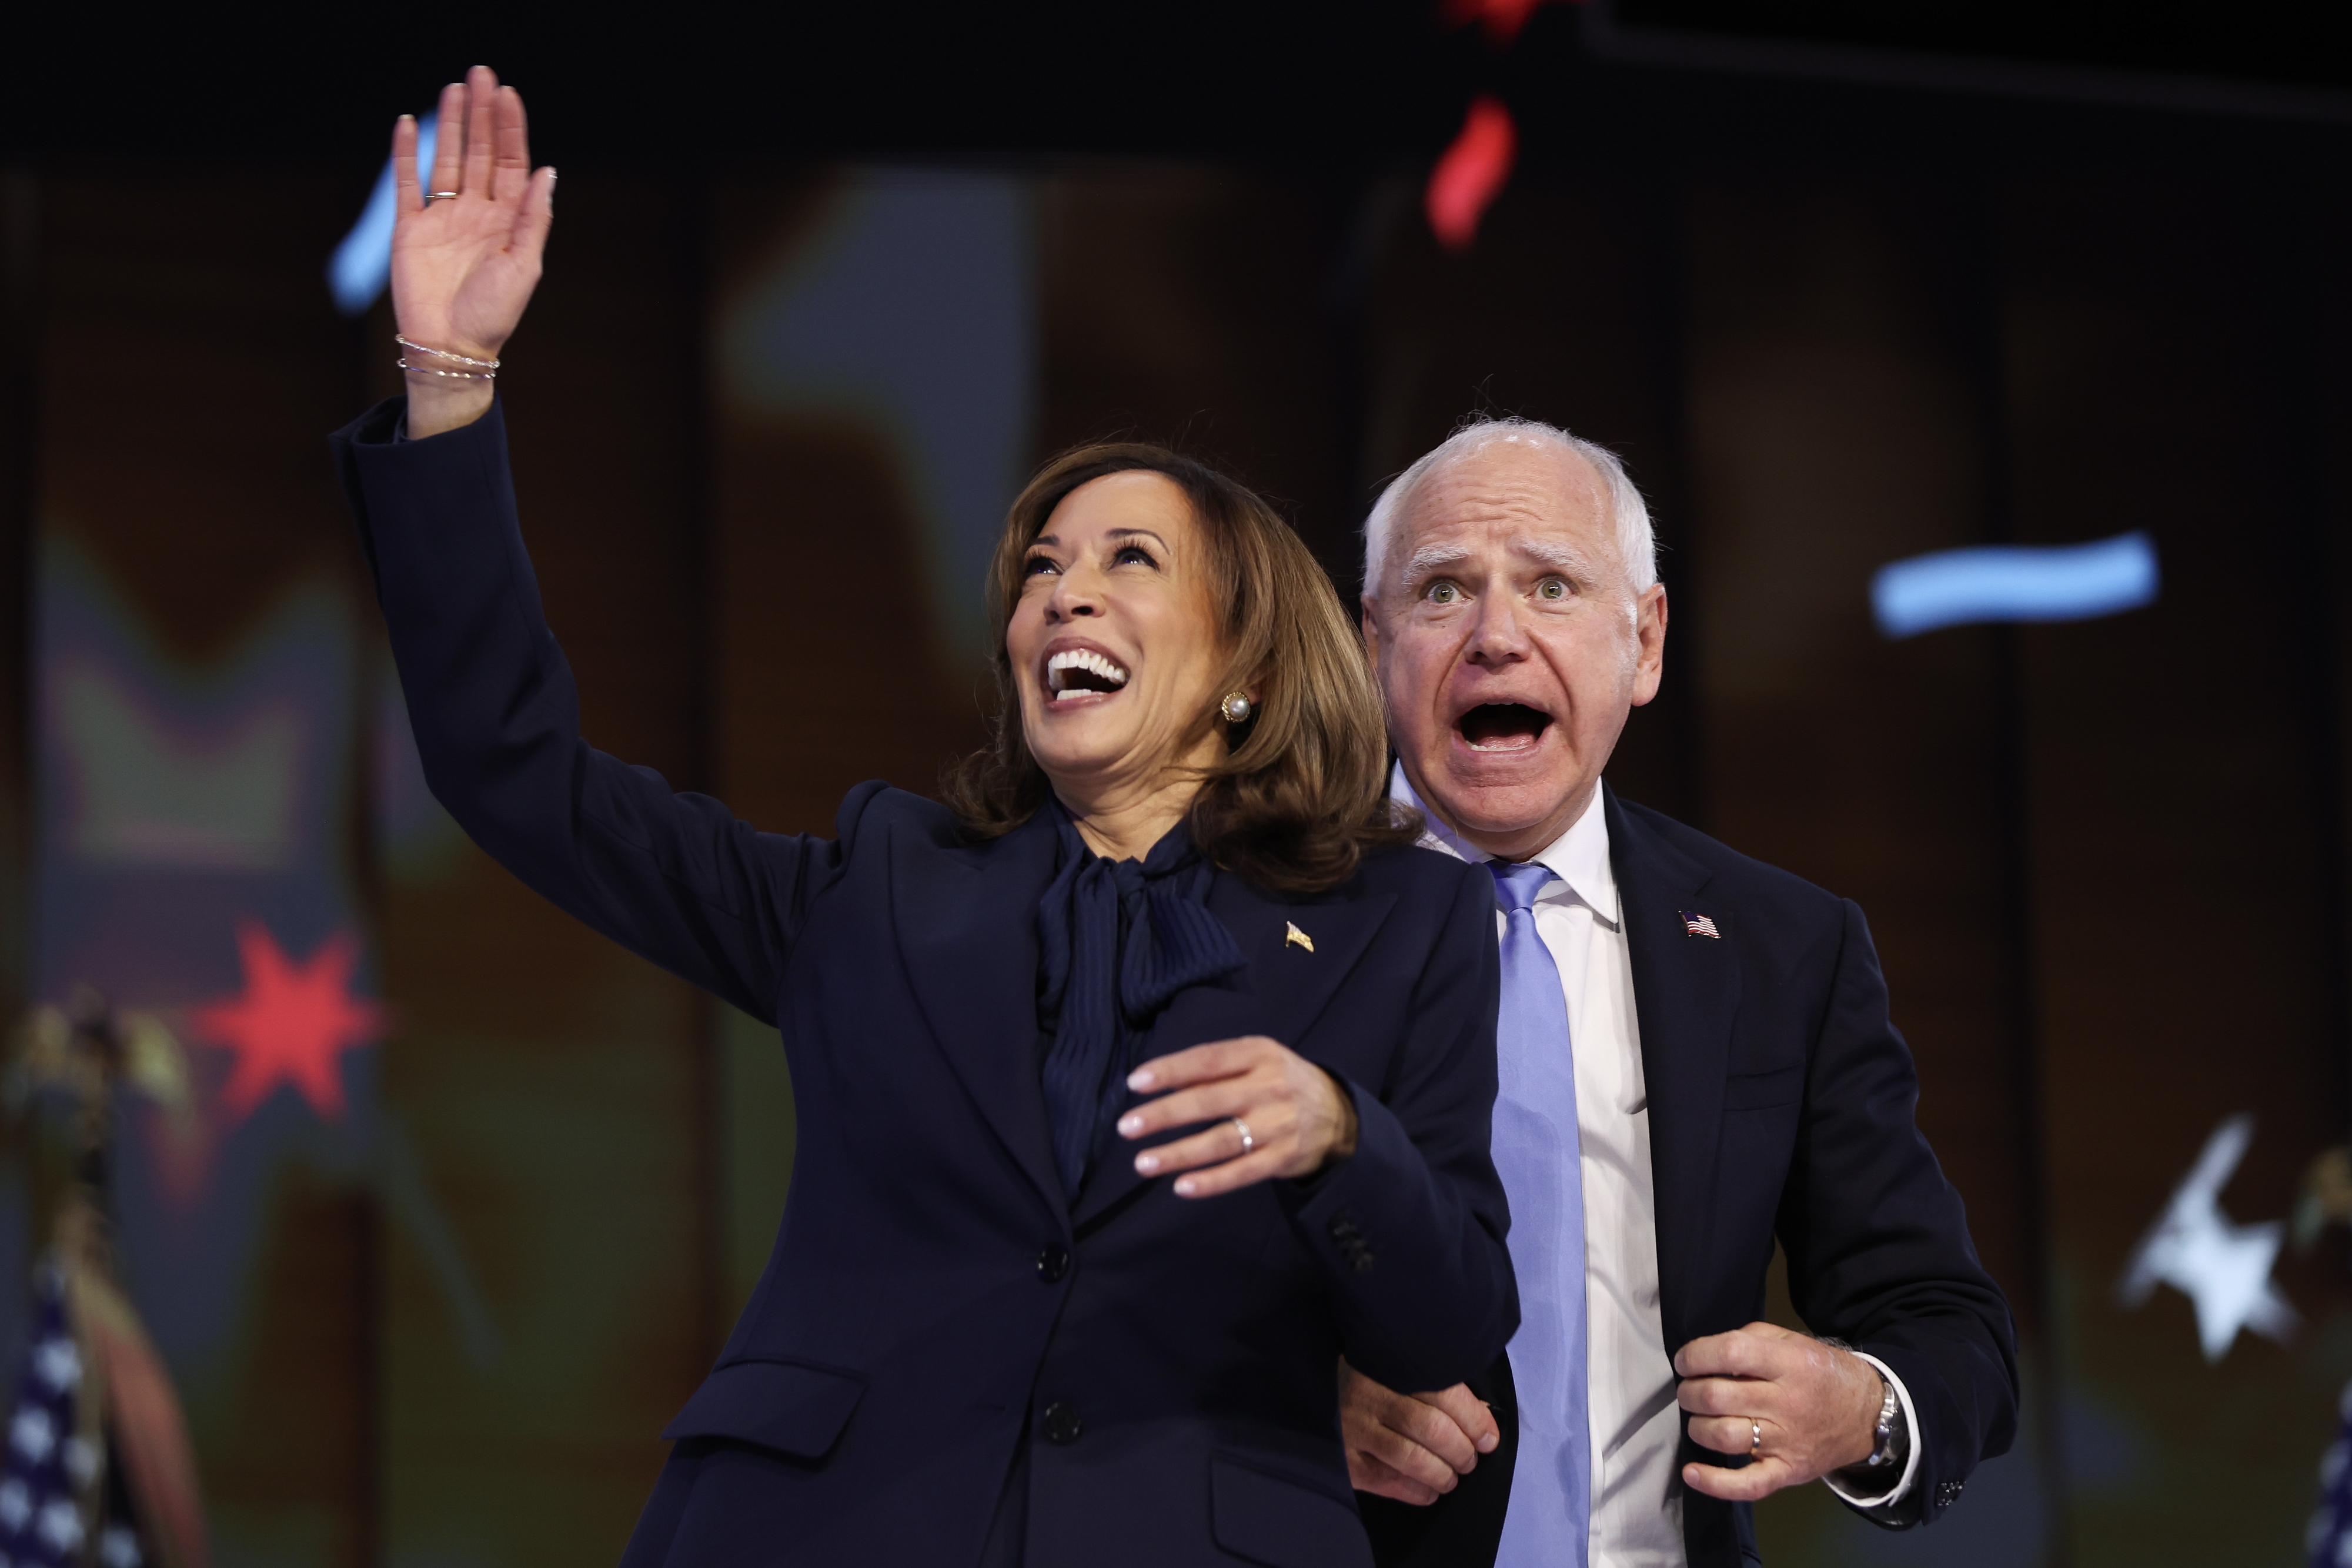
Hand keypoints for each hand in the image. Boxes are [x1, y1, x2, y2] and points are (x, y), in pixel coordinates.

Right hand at [389, 65, 555, 436]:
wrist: (451, 346)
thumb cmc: (494, 314)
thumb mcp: (524, 265)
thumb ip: (532, 218)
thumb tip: (547, 171)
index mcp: (508, 221)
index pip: (511, 163)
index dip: (511, 129)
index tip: (508, 95)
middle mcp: (477, 213)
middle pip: (480, 152)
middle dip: (482, 114)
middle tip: (481, 74)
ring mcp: (443, 218)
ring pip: (447, 159)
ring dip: (451, 124)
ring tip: (456, 87)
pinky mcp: (410, 228)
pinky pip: (407, 183)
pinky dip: (407, 153)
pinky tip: (410, 123)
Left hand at [1117, 1036, 1358, 1196]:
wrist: (1339, 1114)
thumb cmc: (1280, 1081)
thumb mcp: (1257, 1058)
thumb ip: (1215, 1065)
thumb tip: (1157, 1078)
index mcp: (1259, 1054)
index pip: (1208, 1059)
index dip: (1171, 1070)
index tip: (1135, 1082)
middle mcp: (1269, 1087)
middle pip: (1209, 1101)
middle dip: (1165, 1114)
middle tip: (1127, 1126)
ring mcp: (1278, 1124)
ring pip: (1221, 1141)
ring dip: (1179, 1154)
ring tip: (1143, 1163)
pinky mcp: (1283, 1158)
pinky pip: (1243, 1172)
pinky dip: (1212, 1181)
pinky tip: (1182, 1187)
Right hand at [1339, 1360, 1498, 1504]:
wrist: (1306, 1388)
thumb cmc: (1363, 1377)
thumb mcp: (1393, 1366)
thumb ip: (1433, 1384)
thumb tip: (1481, 1415)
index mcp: (1386, 1365)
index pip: (1443, 1393)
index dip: (1474, 1419)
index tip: (1489, 1437)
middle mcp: (1368, 1396)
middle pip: (1431, 1428)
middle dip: (1462, 1450)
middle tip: (1470, 1458)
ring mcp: (1352, 1429)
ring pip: (1411, 1459)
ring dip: (1443, 1474)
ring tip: (1452, 1476)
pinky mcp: (1342, 1460)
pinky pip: (1388, 1482)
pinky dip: (1418, 1492)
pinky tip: (1430, 1490)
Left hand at [1674, 1322, 1883, 1501]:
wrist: (1868, 1416)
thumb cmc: (1821, 1374)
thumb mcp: (1793, 1342)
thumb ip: (1750, 1339)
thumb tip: (1706, 1354)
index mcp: (1790, 1364)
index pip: (1730, 1353)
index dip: (1696, 1355)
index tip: (1685, 1360)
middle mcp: (1788, 1403)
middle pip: (1718, 1396)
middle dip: (1690, 1391)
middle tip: (1690, 1389)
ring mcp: (1788, 1442)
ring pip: (1724, 1436)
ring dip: (1697, 1425)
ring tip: (1699, 1417)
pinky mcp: (1788, 1472)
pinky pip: (1749, 1484)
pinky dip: (1715, 1483)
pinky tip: (1692, 1472)